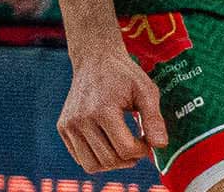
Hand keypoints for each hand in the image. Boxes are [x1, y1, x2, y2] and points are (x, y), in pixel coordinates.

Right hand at [58, 50, 168, 172]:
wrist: (95, 59)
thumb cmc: (124, 75)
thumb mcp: (146, 90)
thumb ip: (154, 119)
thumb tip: (160, 146)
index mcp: (103, 109)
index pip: (126, 149)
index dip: (142, 150)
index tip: (146, 139)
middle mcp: (81, 119)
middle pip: (109, 160)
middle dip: (129, 158)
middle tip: (137, 145)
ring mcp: (69, 125)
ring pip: (92, 165)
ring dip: (112, 163)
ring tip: (123, 148)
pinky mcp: (63, 128)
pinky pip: (80, 158)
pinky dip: (97, 157)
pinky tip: (108, 142)